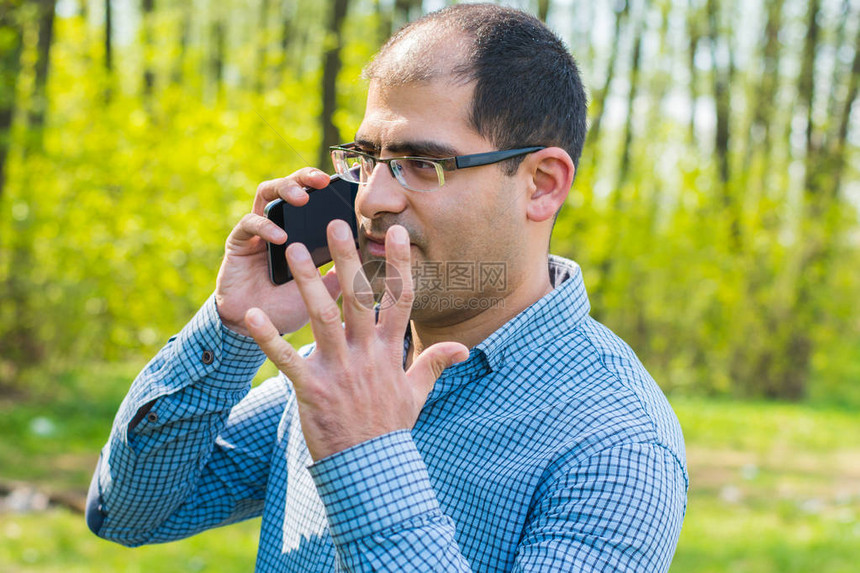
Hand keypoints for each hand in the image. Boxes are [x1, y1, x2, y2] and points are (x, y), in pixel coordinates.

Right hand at [214, 168, 340, 335]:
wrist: (256, 333)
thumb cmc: (289, 308)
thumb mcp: (323, 290)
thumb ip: (341, 273)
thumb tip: (367, 255)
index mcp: (300, 231)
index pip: (313, 198)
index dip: (327, 187)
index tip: (348, 182)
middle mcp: (278, 224)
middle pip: (289, 186)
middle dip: (305, 177)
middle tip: (322, 180)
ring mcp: (257, 231)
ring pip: (266, 194)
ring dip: (284, 190)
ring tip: (302, 198)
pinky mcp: (238, 242)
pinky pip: (249, 224)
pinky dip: (266, 226)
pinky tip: (281, 236)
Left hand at [244, 222, 468, 460]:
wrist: (371, 468)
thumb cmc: (391, 428)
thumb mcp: (417, 394)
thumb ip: (435, 364)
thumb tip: (463, 349)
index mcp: (390, 352)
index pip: (399, 300)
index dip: (399, 265)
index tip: (396, 234)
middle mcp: (366, 355)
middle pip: (358, 298)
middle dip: (347, 259)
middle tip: (335, 225)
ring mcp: (339, 370)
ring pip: (322, 318)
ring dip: (307, 283)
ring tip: (294, 251)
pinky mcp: (312, 389)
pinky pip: (286, 360)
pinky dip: (267, 338)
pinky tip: (250, 317)